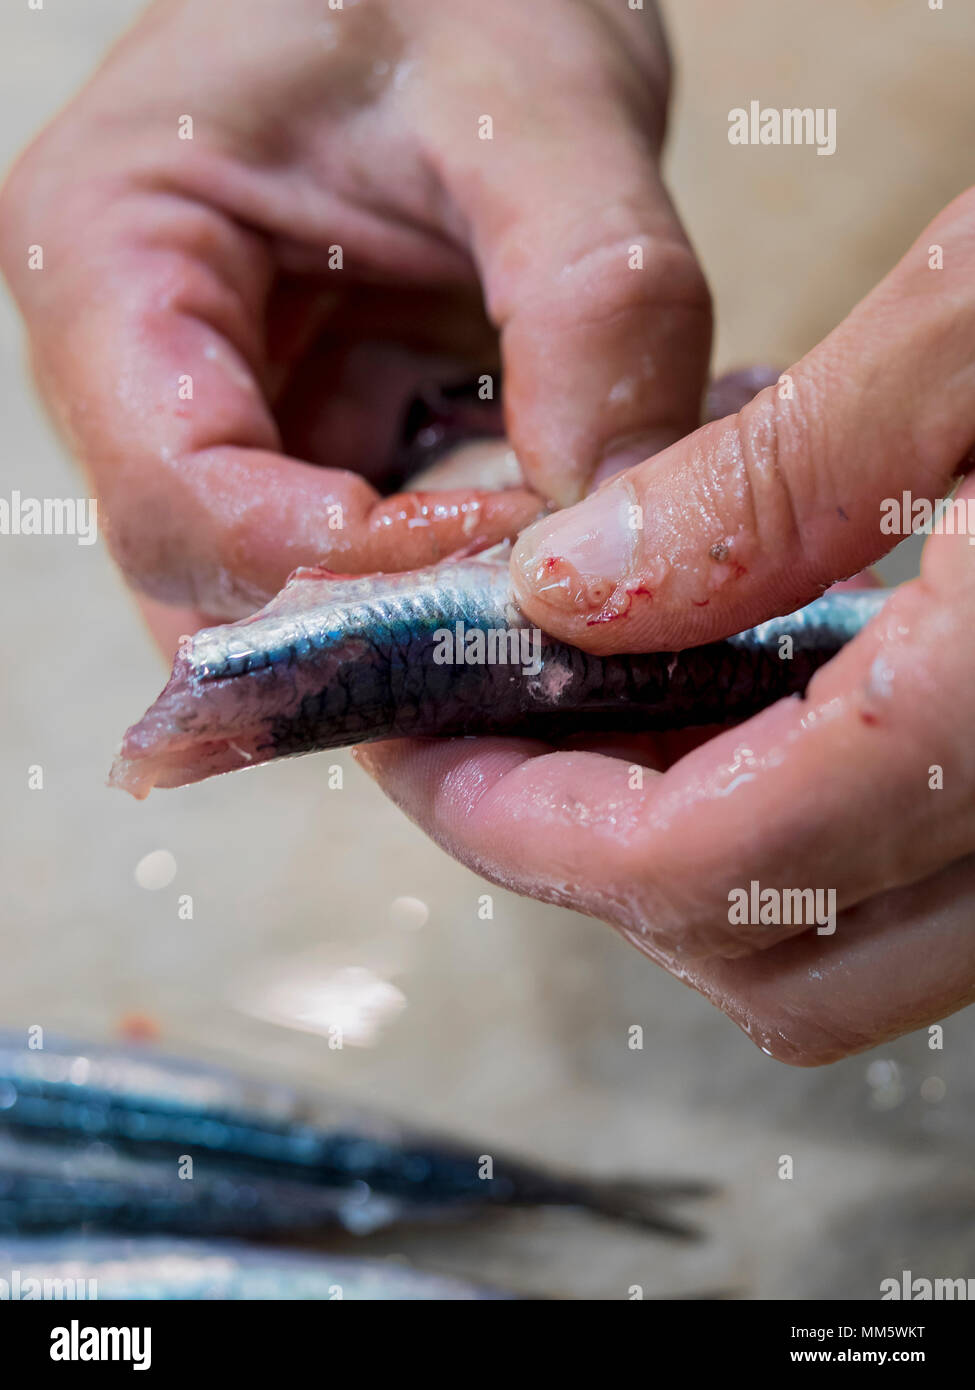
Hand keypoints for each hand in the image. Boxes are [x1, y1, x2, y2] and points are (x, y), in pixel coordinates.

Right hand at [0, 0, 709, 630]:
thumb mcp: (542, 101)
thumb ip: (594, 298)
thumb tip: (618, 518)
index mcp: (109, 248)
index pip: (180, 494)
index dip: (338, 566)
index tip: (509, 564)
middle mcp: (129, 352)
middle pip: (209, 575)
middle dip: (371, 621)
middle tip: (535, 627)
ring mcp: (208, 399)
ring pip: (279, 584)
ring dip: (416, 609)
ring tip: (555, 590)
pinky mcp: (295, 421)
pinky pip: (351, 543)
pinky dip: (446, 566)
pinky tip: (544, 543)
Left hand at [359, 191, 974, 1064]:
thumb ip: (775, 479)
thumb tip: (574, 589)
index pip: (721, 865)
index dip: (533, 830)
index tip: (426, 747)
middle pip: (773, 961)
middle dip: (584, 867)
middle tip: (475, 744)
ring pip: (840, 950)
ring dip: (673, 864)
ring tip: (573, 727)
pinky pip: (902, 885)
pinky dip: (774, 833)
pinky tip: (708, 713)